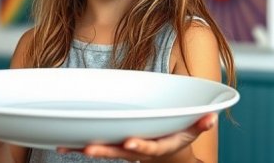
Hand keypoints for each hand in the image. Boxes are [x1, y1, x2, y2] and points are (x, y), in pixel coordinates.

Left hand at [57, 113, 216, 161]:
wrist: (168, 156)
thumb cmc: (178, 136)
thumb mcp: (193, 130)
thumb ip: (201, 123)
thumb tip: (211, 117)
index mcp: (158, 146)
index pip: (149, 148)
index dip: (139, 146)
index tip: (129, 143)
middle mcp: (139, 151)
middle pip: (120, 153)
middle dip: (105, 152)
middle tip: (88, 150)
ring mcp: (125, 150)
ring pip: (104, 150)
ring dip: (85, 149)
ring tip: (66, 146)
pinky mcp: (114, 146)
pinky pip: (96, 145)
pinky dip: (79, 145)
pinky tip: (61, 143)